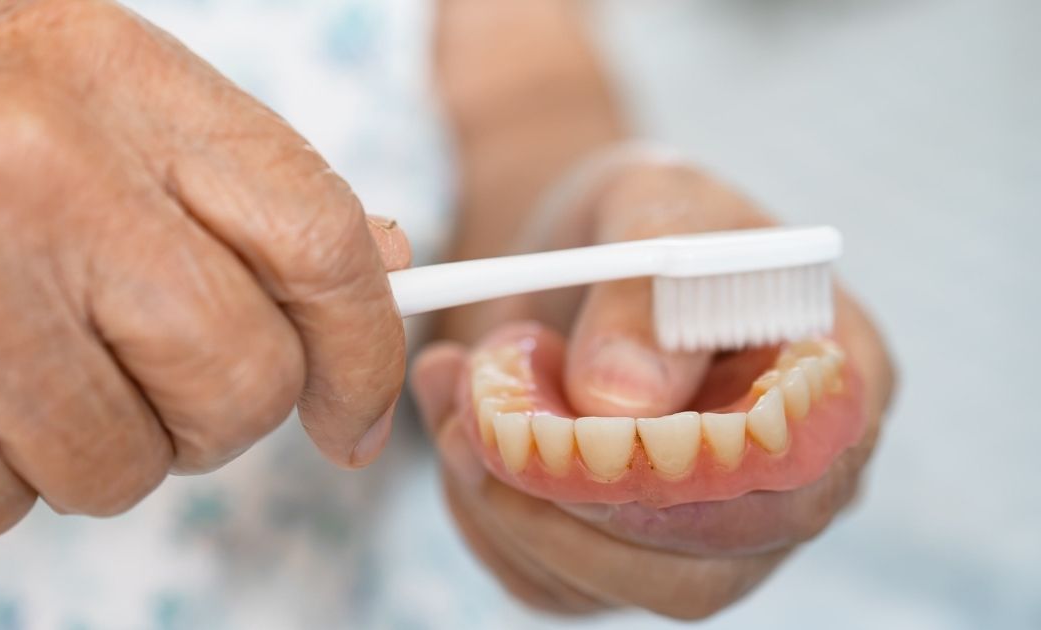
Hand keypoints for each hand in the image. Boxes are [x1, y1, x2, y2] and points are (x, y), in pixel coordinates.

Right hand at [0, 0, 407, 539]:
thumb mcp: (103, 95)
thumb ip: (240, 184)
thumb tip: (383, 272)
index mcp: (120, 81)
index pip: (317, 239)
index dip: (364, 350)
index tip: (358, 416)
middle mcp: (41, 173)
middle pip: (243, 383)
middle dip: (216, 416)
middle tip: (149, 376)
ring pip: (125, 470)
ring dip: (93, 443)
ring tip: (16, 354)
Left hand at [412, 160, 894, 616]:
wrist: (577, 258)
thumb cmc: (643, 221)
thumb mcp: (651, 208)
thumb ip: (646, 287)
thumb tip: (620, 399)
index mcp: (832, 393)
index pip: (804, 484)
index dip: (700, 484)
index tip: (594, 434)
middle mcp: (774, 486)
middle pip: (701, 574)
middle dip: (574, 511)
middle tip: (483, 423)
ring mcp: (693, 533)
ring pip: (607, 584)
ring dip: (507, 505)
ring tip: (456, 390)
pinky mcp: (611, 551)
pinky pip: (543, 578)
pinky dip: (479, 514)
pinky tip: (454, 424)